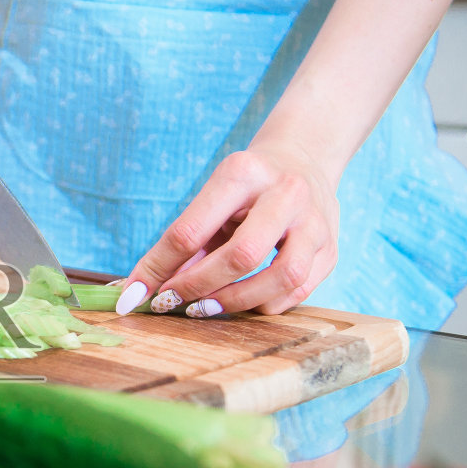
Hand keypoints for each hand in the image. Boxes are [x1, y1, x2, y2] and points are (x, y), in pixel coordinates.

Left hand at [116, 146, 341, 316]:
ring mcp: (315, 221)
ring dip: (237, 302)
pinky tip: (243, 303)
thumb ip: (180, 245)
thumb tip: (140, 292)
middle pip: (242, 255)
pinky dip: (265, 306)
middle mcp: (285, 193)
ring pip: (282, 277)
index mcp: (242, 173)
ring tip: (206, 308)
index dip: (158, 268)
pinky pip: (299, 290)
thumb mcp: (211, 202)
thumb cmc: (244, 189)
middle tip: (173, 303)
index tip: (135, 296)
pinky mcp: (331, 248)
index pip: (191, 229)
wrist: (304, 159)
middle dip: (199, 287)